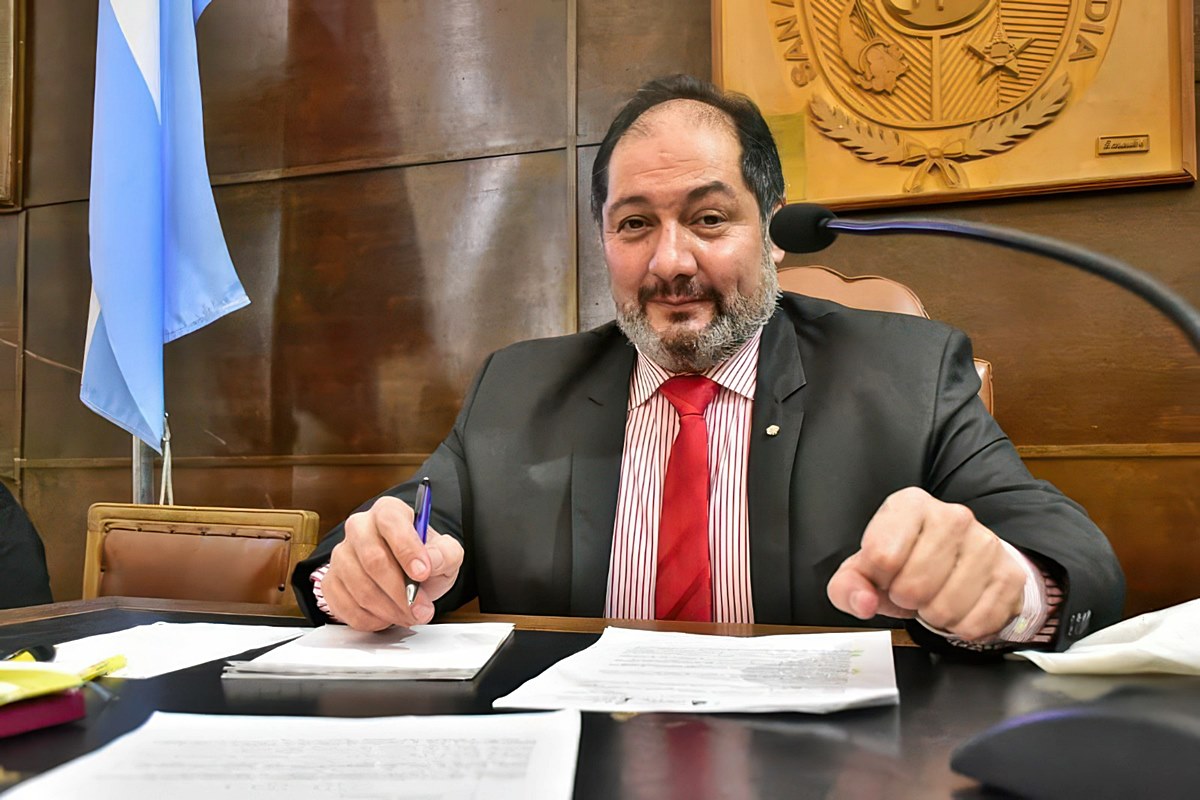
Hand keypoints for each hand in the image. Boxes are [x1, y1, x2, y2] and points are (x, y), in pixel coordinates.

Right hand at [321, 496, 463, 631]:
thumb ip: (445, 554)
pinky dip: (371, 619)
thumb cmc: (423, 559)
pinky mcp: (331, 582)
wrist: (408, 576)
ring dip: (389, 610)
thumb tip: (430, 562)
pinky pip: (345, 606)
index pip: (391, 522)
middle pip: (373, 560)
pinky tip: (388, 617)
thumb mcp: (446, 553)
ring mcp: (341, 555)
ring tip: (410, 615)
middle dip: (401, 591)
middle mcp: (359, 528)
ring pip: (360, 588)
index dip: (406, 549)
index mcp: (388, 512)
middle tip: (422, 609)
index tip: (423, 573)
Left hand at [826, 487, 1025, 641]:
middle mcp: (953, 516)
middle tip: (912, 590)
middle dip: (907, 600)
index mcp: (911, 505)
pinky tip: (959, 606)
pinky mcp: (1009, 575)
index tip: (885, 575)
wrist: (961, 561)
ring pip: (945, 608)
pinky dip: (961, 627)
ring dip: (934, 615)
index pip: (881, 555)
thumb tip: (862, 602)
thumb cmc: (907, 562)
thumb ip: (848, 586)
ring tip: (935, 596)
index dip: (878, 579)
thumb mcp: (865, 569)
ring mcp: (986, 544)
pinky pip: (975, 623)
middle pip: (913, 586)